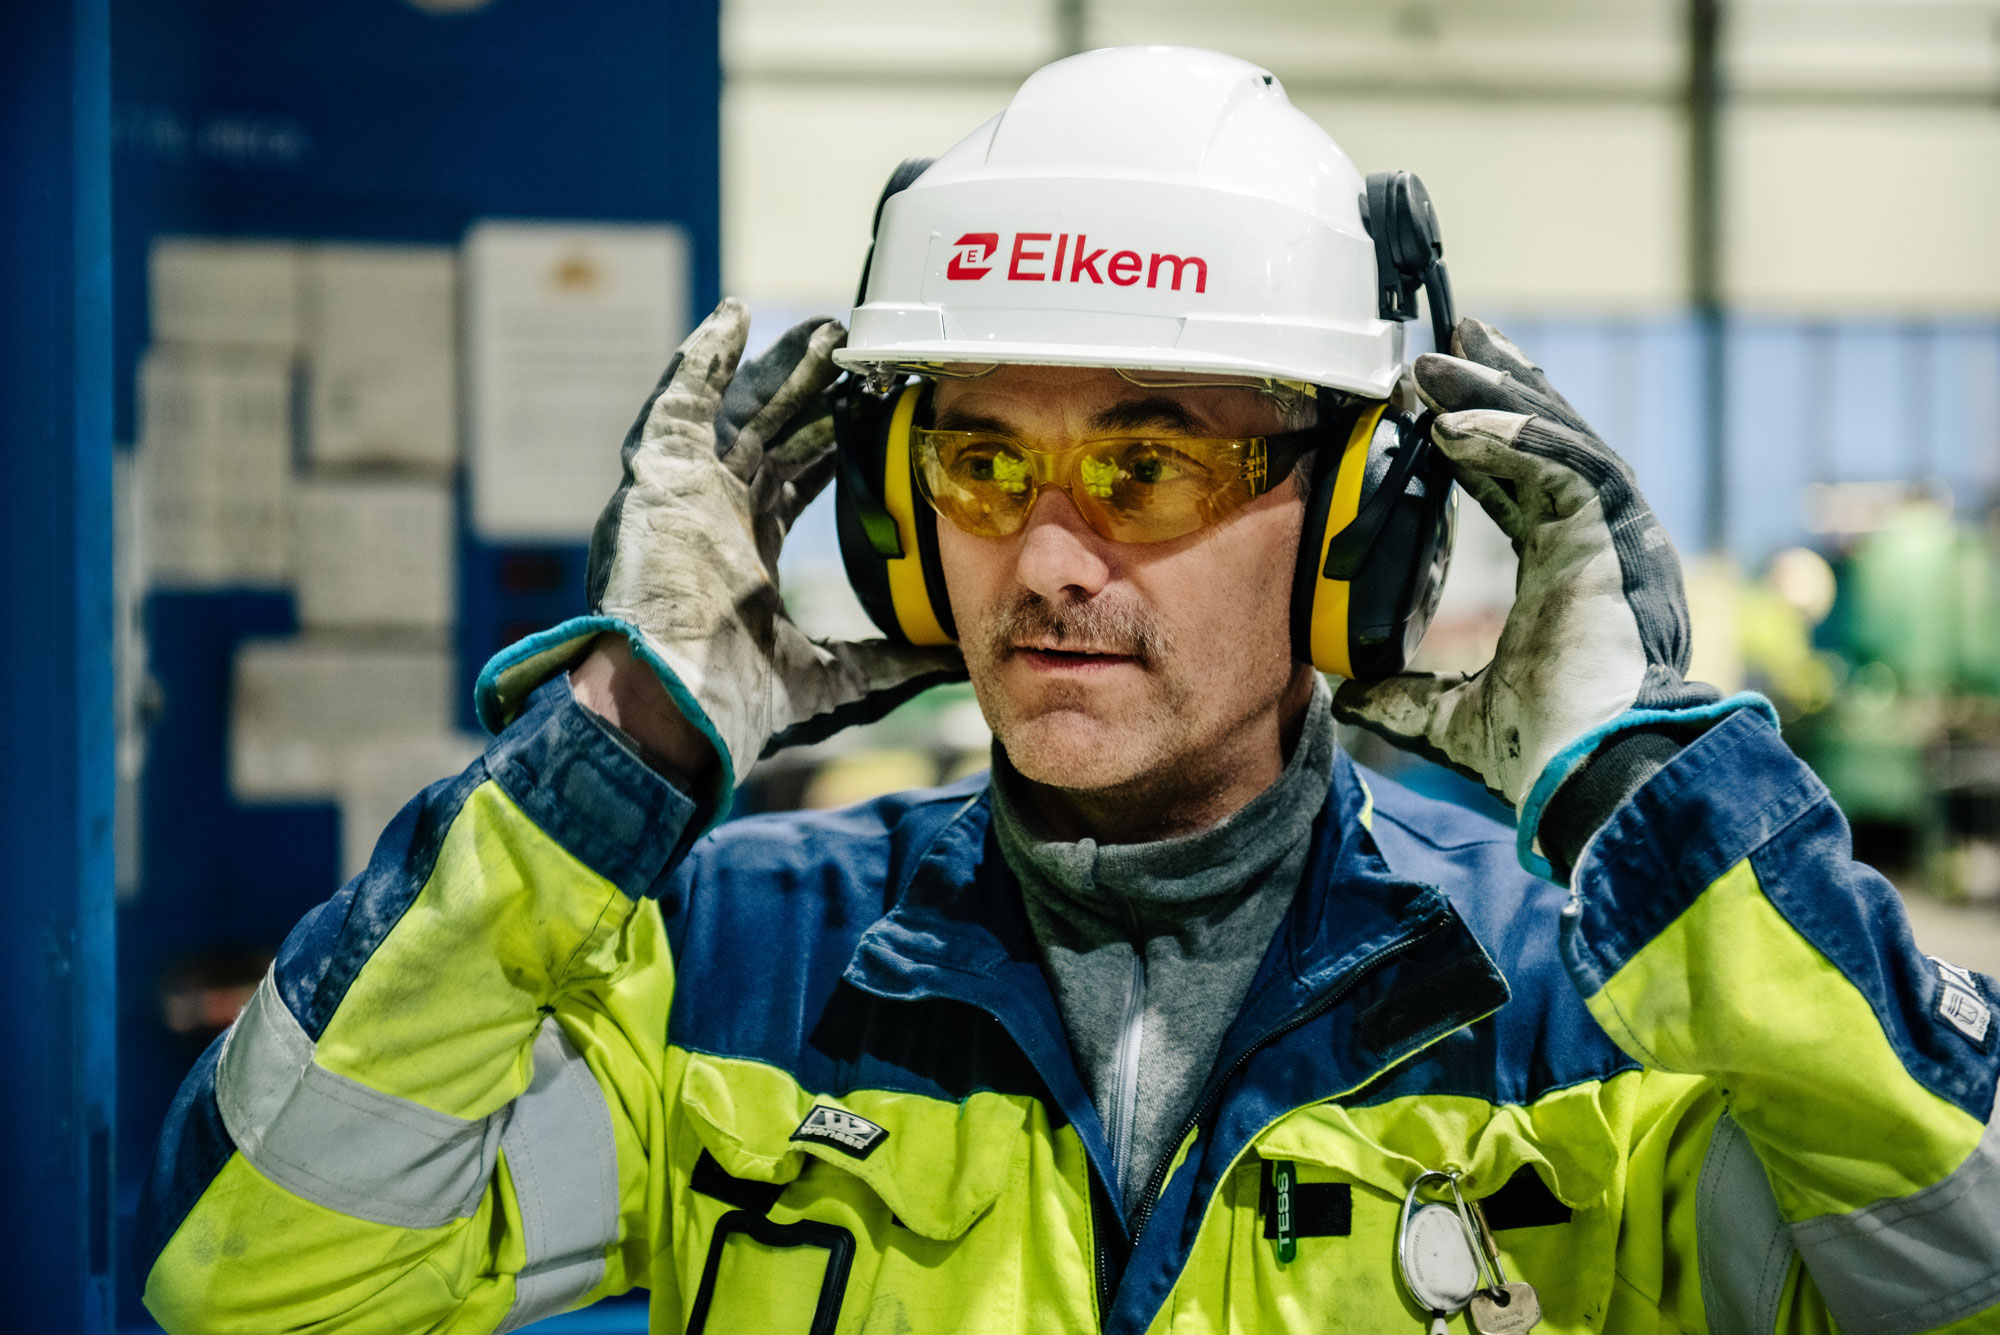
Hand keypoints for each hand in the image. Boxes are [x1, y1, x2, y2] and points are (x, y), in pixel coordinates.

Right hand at [477, 298, 964, 800]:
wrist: (671, 708)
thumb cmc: (735, 704)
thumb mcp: (836, 679)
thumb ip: (894, 665)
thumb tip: (959, 664)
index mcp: (746, 555)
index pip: (797, 481)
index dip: (833, 443)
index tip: (875, 412)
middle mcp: (715, 515)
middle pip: (772, 434)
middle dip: (812, 393)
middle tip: (857, 352)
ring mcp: (684, 493)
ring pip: (738, 410)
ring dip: (778, 367)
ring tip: (827, 329)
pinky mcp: (657, 478)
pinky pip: (677, 402)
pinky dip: (701, 358)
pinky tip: (735, 316)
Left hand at [1331, 318, 1762, 871]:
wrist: (1601, 786)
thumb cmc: (1551, 759)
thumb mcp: (1457, 719)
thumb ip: (1410, 698)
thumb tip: (1351, 696)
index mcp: (1571, 573)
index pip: (1522, 484)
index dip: (1478, 441)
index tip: (1429, 405)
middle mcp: (1600, 545)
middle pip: (1545, 441)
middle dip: (1492, 387)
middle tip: (1438, 347)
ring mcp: (1617, 541)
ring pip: (1558, 440)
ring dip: (1495, 396)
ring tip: (1434, 364)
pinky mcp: (1620, 545)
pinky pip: (1570, 470)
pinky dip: (1516, 439)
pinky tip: (1457, 423)